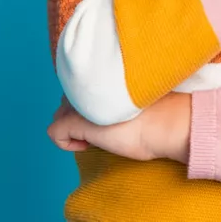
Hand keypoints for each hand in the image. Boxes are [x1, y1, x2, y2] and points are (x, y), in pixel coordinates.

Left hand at [46, 92, 190, 163]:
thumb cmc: (161, 114)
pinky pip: (55, 133)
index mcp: (106, 76)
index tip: (106, 115)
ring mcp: (80, 104)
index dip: (90, 102)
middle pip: (68, 99)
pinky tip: (87, 145)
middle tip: (101, 126)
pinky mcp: (75, 122)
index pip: (83, 86)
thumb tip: (108, 107)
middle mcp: (90, 86)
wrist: (165, 123)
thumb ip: (118, 94)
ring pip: (60, 115)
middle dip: (78, 114)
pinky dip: (66, 142)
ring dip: (73, 127)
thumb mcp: (137, 97)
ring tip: (96, 136)